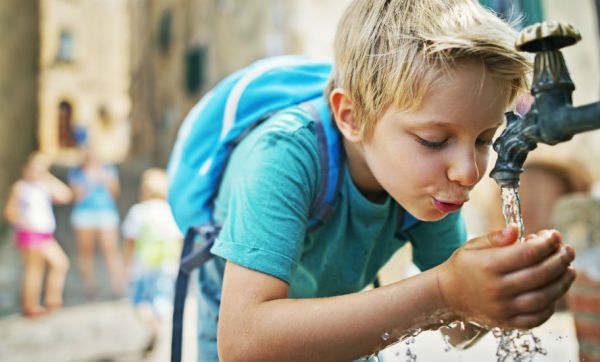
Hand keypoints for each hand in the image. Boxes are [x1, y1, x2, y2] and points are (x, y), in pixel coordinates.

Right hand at [436, 224, 575, 329]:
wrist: (447, 295)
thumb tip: (516, 229)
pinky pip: (537, 317)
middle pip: (540, 274)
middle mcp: (496, 288)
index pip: (528, 253)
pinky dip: (551, 305)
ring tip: (568, 270)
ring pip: (543, 297)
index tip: (554, 234)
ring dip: (562, 283)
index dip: (547, 243)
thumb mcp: (473, 246)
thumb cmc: (463, 267)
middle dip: (560, 259)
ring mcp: (503, 308)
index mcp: (488, 265)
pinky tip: (554, 291)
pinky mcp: (507, 322)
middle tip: (568, 250)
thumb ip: (496, 238)